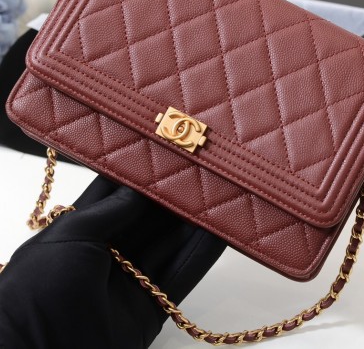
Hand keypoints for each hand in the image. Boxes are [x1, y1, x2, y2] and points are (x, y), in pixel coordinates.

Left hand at [0, 175, 225, 348]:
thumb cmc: (38, 289)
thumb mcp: (70, 237)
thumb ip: (110, 209)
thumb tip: (139, 186)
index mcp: (82, 232)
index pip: (119, 196)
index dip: (143, 177)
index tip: (168, 157)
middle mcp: (108, 253)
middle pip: (149, 219)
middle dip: (173, 198)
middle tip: (202, 174)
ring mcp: (130, 281)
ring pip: (169, 245)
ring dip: (193, 224)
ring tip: (220, 198)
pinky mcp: (149, 310)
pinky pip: (180, 278)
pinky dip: (201, 257)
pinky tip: (221, 235)